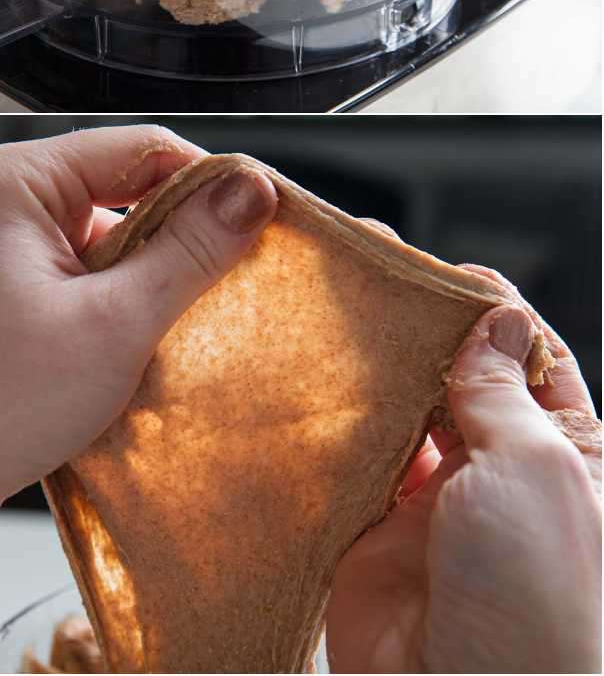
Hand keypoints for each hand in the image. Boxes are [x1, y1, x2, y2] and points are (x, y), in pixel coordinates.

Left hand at [0, 125, 276, 608]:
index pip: (140, 148)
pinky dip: (102, 313)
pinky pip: (65, 284)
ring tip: (159, 339)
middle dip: (172, 243)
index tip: (258, 221)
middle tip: (216, 293)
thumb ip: (188, 252)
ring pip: (94, 246)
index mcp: (12, 182)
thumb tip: (245, 193)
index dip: (209, 182)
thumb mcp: (114, 323)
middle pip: (117, 194)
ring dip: (137, 288)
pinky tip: (121, 358)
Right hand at [328, 272, 601, 673]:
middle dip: (414, 330)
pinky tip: (302, 387)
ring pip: (394, 415)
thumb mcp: (537, 471)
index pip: (526, 357)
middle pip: (453, 378)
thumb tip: (493, 320)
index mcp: (567, 455)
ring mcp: (431, 503)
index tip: (431, 264)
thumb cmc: (536, 604)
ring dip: (365, 373)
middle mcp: (498, 473)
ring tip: (323, 318)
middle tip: (361, 275)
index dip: (481, 306)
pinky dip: (325, 427)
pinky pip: (346, 464)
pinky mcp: (369, 532)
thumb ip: (501, 392)